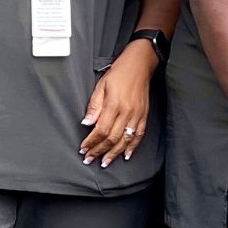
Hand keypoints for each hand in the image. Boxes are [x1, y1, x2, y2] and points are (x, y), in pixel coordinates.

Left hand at [79, 41, 154, 167]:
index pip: (101, 130)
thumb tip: (86, 123)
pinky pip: (139, 135)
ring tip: (105, 162)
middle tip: (90, 159)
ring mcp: (137, 115)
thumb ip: (94, 106)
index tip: (83, 149)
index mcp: (114, 104)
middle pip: (112, 138)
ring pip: (125, 140)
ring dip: (114, 153)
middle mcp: (127, 112)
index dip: (91, 142)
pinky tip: (126, 155)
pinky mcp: (144, 115)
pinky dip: (133, 147)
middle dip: (99, 151)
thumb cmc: (119, 73)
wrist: (140, 65)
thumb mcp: (101, 86)